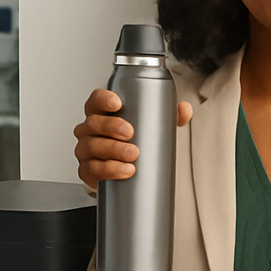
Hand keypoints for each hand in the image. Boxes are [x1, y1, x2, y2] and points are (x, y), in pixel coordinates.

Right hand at [72, 89, 192, 190]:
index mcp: (102, 112)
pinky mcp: (87, 170)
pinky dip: (109, 170)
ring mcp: (86, 149)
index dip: (104, 99)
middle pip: (94, 123)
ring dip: (112, 151)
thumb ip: (168, 114)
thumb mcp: (150, 125)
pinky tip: (124, 170)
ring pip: (92, 147)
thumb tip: (184, 110)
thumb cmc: (133, 141)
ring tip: (132, 156)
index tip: (118, 103)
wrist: (125, 170)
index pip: (96, 100)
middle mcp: (90, 129)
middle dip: (111, 127)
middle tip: (130, 134)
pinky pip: (92, 169)